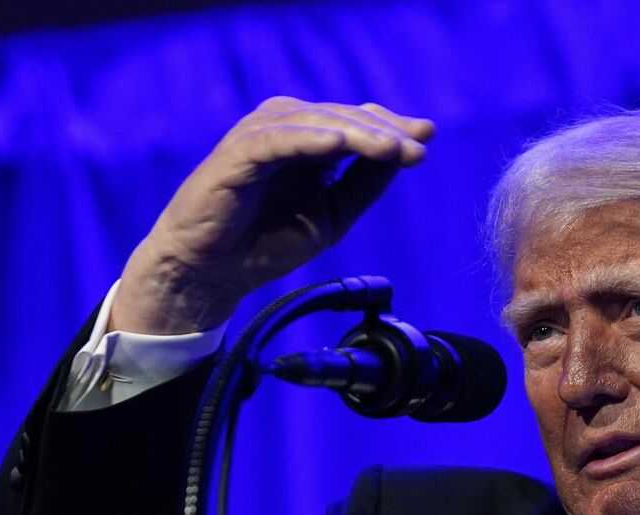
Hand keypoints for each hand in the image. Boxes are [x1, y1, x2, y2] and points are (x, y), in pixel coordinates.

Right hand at [112, 96, 435, 333]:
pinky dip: (307, 139)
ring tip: (390, 148)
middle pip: (341, 118)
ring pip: (314, 122)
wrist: (213, 272)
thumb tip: (406, 152)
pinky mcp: (236, 153)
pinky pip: (275, 140)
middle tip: (416, 148)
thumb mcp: (334, 214)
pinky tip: (337, 146)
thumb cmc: (267, 242)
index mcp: (309, 139)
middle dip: (382, 132)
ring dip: (354, 133)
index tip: (426, 141)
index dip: (391, 128)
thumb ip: (365, 183)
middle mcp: (285, 129)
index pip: (356, 122)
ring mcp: (259, 137)